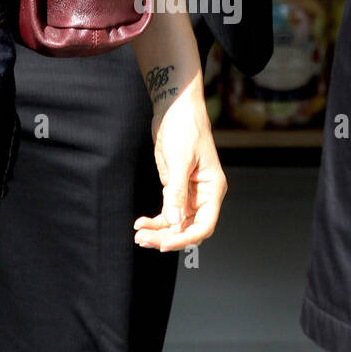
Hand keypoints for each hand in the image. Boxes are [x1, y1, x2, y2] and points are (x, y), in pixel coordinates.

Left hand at [133, 89, 226, 251]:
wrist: (174, 107)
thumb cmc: (184, 127)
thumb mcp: (180, 159)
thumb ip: (177, 191)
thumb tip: (173, 220)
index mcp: (212, 189)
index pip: (204, 224)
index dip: (186, 237)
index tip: (165, 244)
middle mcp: (202, 194)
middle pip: (188, 226)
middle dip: (167, 236)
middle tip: (143, 240)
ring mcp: (187, 191)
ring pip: (175, 221)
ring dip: (158, 231)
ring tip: (138, 235)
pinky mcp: (174, 186)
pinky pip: (167, 210)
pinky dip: (155, 220)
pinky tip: (140, 224)